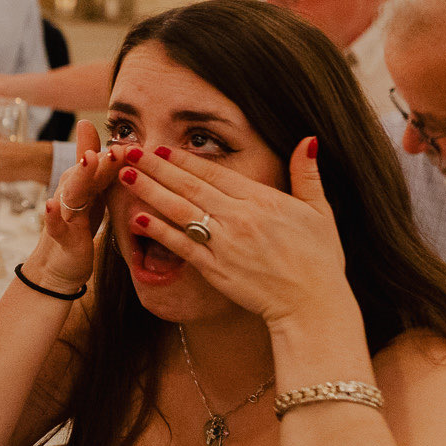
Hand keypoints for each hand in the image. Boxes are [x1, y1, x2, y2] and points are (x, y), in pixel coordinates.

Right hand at [29, 120, 122, 289]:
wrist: (58, 264)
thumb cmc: (77, 224)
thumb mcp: (89, 192)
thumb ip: (92, 162)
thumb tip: (88, 124)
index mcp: (83, 185)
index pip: (99, 166)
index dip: (114, 156)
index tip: (132, 145)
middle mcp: (71, 195)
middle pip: (85, 174)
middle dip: (101, 159)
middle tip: (117, 148)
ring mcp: (64, 216)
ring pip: (71, 194)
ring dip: (80, 177)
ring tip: (89, 161)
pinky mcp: (61, 239)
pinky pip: (54, 226)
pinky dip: (51, 217)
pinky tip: (50, 205)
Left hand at [116, 137, 350, 327]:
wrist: (313, 307)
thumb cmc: (320, 260)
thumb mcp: (320, 212)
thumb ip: (308, 175)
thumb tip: (308, 139)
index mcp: (262, 200)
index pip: (213, 173)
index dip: (182, 159)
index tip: (158, 147)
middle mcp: (239, 218)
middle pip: (189, 187)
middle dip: (155, 168)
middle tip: (129, 152)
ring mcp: (225, 244)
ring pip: (179, 212)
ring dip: (149, 192)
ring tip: (125, 177)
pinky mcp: (215, 269)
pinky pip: (181, 246)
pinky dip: (159, 232)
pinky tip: (137, 219)